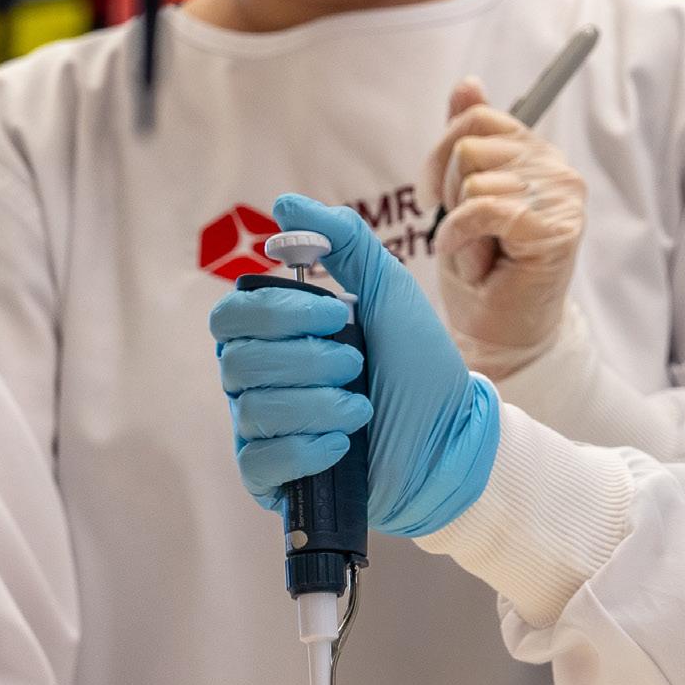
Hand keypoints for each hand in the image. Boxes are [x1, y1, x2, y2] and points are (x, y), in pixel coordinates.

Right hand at [209, 193, 501, 536]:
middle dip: (307, 359)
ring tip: (363, 406)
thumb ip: (343, 242)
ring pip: (252, 408)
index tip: (338, 314)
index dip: (279, 313)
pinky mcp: (274, 479)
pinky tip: (343, 443)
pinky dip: (307, 448)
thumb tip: (285, 205)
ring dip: (318, 403)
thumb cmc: (420, 365)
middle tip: (356, 364)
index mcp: (277, 336)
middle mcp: (260, 380)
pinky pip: (260, 461)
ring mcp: (264, 431)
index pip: (231, 316)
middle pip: (237, 360)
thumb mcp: (388, 290)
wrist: (453, 439)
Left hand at [426, 76, 587, 378]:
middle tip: (464, 236)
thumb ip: (469, 138)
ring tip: (477, 255)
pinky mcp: (554, 229)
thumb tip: (468, 84)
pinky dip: (462, 237)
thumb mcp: (464, 195)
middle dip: (448, 195)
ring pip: (473, 177)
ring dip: (458, 226)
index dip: (441, 154)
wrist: (500, 336)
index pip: (477, 119)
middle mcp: (556, 170)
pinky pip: (484, 208)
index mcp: (536, 155)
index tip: (432, 196)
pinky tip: (471, 261)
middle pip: (468, 145)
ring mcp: (560, 198)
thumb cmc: (483, 272)